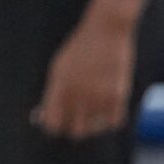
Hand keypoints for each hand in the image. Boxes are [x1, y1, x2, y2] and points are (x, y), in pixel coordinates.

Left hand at [34, 9, 135, 138]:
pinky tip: (106, 111)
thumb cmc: (80, 49)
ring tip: (92, 114)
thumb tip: (44, 118)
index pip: (52, 123)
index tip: (57, 122)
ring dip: (93, 125)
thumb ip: (53, 93)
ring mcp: (99, 95)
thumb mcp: (59, 68)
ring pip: (95, 129)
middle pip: (74, 131)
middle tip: (75, 121)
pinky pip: (114, 122)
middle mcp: (79, 94)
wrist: (106, 31)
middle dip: (73, 128)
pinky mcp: (118, 94)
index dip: (53, 127)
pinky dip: (110, 120)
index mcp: (60, 87)